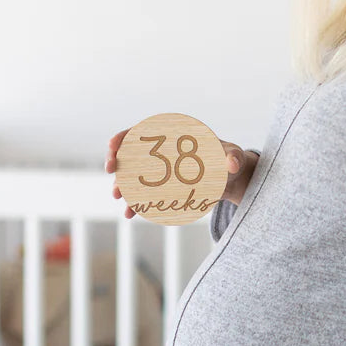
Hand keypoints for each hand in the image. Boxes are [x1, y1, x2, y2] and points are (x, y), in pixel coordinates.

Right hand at [105, 129, 254, 217]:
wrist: (231, 180)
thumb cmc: (231, 161)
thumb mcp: (234, 156)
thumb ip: (234, 158)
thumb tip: (232, 164)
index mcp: (175, 137)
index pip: (144, 131)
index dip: (126, 136)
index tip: (114, 144)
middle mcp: (163, 153)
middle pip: (132, 152)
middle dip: (117, 159)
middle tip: (110, 169)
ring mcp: (161, 171)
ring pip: (134, 176)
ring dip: (123, 185)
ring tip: (118, 196)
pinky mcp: (164, 189)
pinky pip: (145, 195)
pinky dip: (136, 203)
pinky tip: (130, 213)